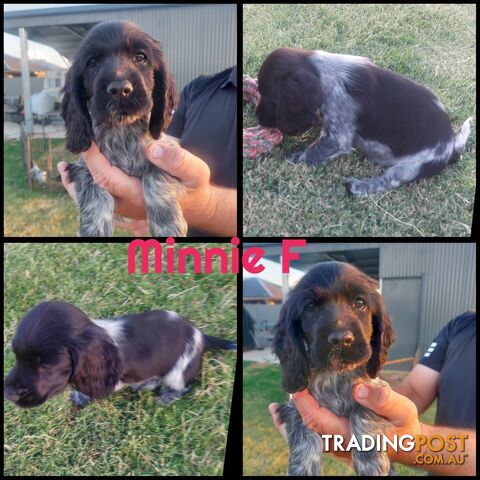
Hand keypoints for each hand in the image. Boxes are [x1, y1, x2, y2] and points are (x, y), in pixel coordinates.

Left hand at [58, 139, 212, 224]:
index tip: (88, 141)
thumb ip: (178, 161)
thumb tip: (152, 149)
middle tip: (67, 157)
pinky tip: (73, 173)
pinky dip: (85, 184)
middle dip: (80, 172)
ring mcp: (124, 204)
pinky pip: (98, 194)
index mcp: (142, 195)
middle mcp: (128, 203)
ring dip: (77, 182)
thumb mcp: (195, 171)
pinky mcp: (123, 199)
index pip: (110, 179)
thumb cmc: (193, 186)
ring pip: (93, 196)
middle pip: (94, 190)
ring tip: (63, 168)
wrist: (195, 202)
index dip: (95, 160)